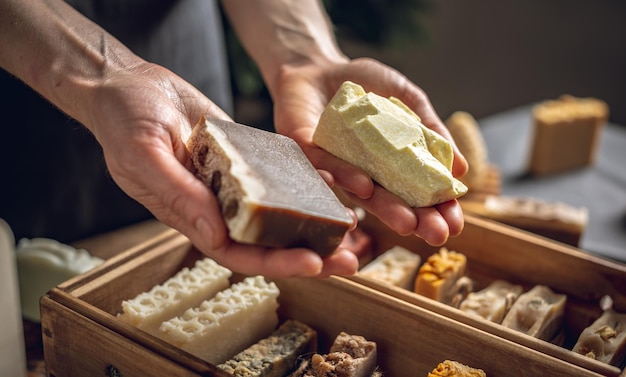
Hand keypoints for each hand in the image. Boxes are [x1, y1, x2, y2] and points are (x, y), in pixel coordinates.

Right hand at [85, 62, 358, 276]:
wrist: (130, 86)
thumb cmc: (124, 123)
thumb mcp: (144, 157)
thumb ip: (179, 197)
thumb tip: (217, 237)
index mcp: (191, 216)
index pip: (237, 253)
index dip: (275, 263)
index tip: (313, 263)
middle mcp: (217, 205)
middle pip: (268, 241)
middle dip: (309, 252)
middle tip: (352, 259)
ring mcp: (234, 181)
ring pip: (280, 210)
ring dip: (315, 220)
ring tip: (356, 226)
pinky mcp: (245, 155)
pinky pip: (280, 173)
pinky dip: (305, 180)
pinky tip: (333, 182)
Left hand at [271, 57, 468, 245]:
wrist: (318, 65)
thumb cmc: (365, 84)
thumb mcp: (407, 100)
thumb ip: (431, 130)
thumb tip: (461, 169)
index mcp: (390, 164)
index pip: (418, 192)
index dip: (437, 209)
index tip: (456, 225)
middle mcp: (364, 172)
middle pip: (391, 202)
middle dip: (417, 220)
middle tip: (437, 236)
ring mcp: (336, 166)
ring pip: (360, 193)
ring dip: (384, 209)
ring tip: (407, 223)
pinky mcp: (306, 152)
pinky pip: (323, 167)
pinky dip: (343, 176)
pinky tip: (364, 186)